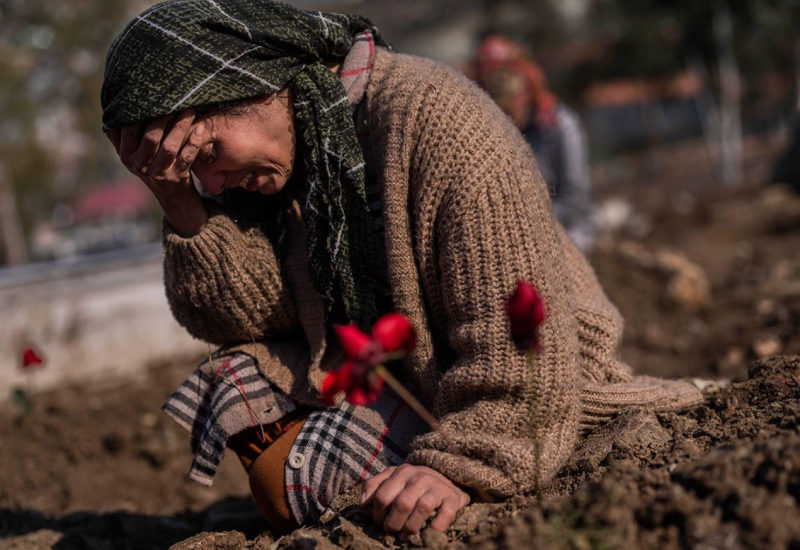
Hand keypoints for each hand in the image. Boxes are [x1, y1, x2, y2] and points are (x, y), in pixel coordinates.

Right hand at [104, 109, 207, 236]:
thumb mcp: (132, 154)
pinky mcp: (177, 178)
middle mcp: (139, 165)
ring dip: (180, 126)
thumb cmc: (151, 165)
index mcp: (125, 155)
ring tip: (190, 109)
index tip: (152, 95)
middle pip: (151, 137)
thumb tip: (113, 106)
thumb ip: (121, 135)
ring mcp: (158, 173)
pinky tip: (200, 129)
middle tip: (175, 99)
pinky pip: (187, 158)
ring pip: (169, 147)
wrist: (171, 195)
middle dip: (163, 117)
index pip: (128, 129)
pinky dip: (194, 143)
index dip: (140, 112)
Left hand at [360, 464, 469, 541]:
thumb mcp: (393, 478)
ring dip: (410, 528)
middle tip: (391, 532)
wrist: (448, 476)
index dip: (378, 515)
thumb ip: (374, 486)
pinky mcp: (452, 498)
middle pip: (401, 504)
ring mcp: (437, 487)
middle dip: (393, 524)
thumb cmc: (414, 482)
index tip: (380, 523)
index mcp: (401, 472)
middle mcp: (419, 477)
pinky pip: (445, 514)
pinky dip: (437, 526)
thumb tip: (362, 505)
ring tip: (405, 537)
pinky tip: (429, 532)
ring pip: (422, 508)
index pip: (382, 496)